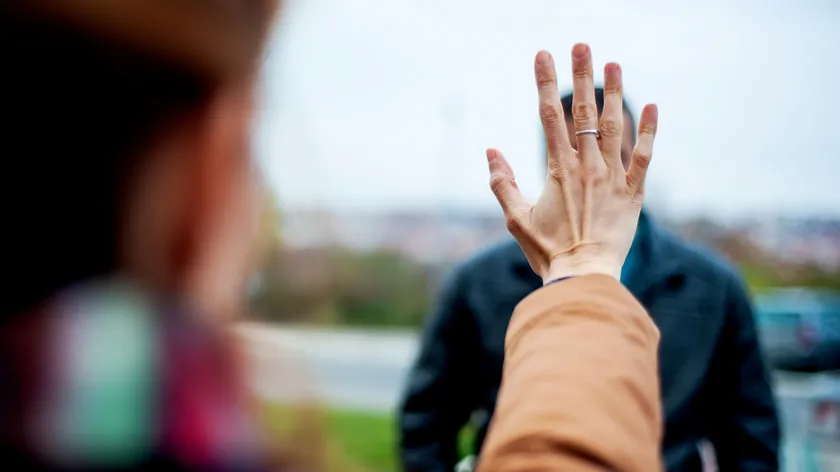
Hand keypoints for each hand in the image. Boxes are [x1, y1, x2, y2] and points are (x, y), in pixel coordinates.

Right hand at [487, 44, 657, 283]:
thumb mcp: (515, 218)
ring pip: (613, 127)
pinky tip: (652, 106)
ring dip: (613, 93)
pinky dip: (649, 132)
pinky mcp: (633, 194)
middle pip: (582, 112)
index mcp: (558, 170)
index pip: (549, 116)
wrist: (583, 276)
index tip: (542, 55)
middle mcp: (587, 167)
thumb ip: (502, 182)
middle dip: (581, 76)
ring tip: (613, 63)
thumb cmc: (547, 250)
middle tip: (581, 44)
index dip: (544, 82)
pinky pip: (644, 157)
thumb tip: (491, 149)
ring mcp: (613, 178)